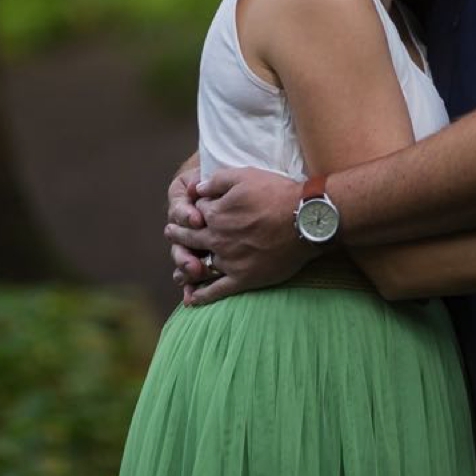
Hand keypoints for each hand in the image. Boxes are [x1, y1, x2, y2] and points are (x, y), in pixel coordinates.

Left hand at [165, 166, 314, 306]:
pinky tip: (191, 299)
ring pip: (199, 266)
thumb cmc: (277, 194)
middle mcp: (217, 239)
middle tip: (171, 233)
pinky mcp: (243, 279)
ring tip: (178, 267)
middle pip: (191, 238)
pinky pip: (216, 290)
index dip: (194, 209)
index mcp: (215, 214)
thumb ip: (217, 181)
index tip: (191, 210)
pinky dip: (202, 296)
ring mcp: (229, 261)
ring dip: (184, 266)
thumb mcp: (245, 175)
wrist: (304, 220)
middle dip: (179, 234)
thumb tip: (197, 188)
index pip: (196, 212)